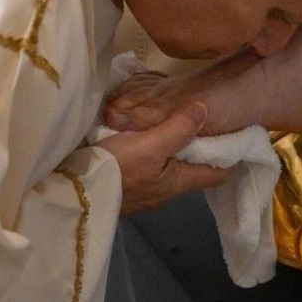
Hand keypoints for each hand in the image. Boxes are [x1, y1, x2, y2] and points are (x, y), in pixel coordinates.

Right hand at [95, 101, 227, 214]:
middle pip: (192, 169)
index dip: (227, 155)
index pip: (216, 174)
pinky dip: (150, 154)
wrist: (71, 192)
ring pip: (168, 168)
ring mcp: (145, 192)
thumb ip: (178, 129)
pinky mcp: (126, 187)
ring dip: (172, 150)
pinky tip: (141, 139)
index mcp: (178, 182)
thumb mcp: (150, 145)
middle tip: (200, 120)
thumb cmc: (116, 169)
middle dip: (198, 148)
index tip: (231, 132)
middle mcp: (166, 191)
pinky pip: (147, 169)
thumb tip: (205, 109)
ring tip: (170, 124)